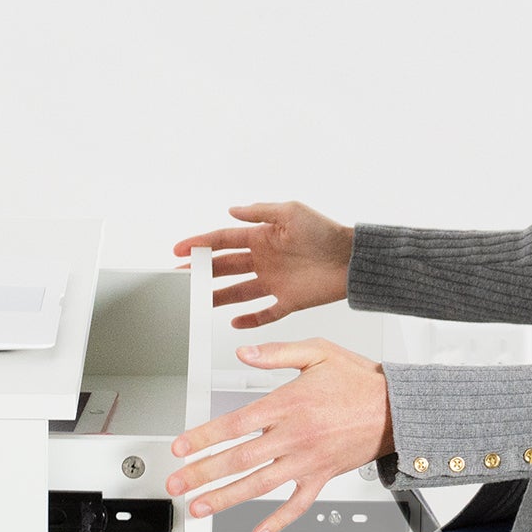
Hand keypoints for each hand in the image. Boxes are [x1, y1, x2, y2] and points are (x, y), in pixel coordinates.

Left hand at [165, 338, 392, 531]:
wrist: (397, 409)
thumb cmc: (359, 381)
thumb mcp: (318, 352)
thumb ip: (276, 353)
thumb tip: (243, 353)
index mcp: (288, 405)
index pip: (235, 424)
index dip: (204, 438)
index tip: (181, 448)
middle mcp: (294, 437)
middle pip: (239, 459)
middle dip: (203, 473)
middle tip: (178, 484)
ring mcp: (307, 461)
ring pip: (259, 484)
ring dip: (226, 498)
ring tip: (200, 508)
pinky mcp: (322, 476)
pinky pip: (297, 504)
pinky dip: (277, 520)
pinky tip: (258, 531)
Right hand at [172, 201, 354, 328]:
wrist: (352, 260)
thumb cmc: (326, 232)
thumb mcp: (291, 211)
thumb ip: (259, 212)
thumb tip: (233, 210)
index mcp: (262, 237)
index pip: (222, 241)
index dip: (199, 244)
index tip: (178, 250)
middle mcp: (265, 260)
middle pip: (225, 268)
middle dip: (201, 273)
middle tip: (179, 279)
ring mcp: (275, 281)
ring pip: (238, 292)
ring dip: (218, 296)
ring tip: (197, 302)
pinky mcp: (289, 301)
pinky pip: (265, 313)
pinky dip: (250, 319)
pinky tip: (234, 322)